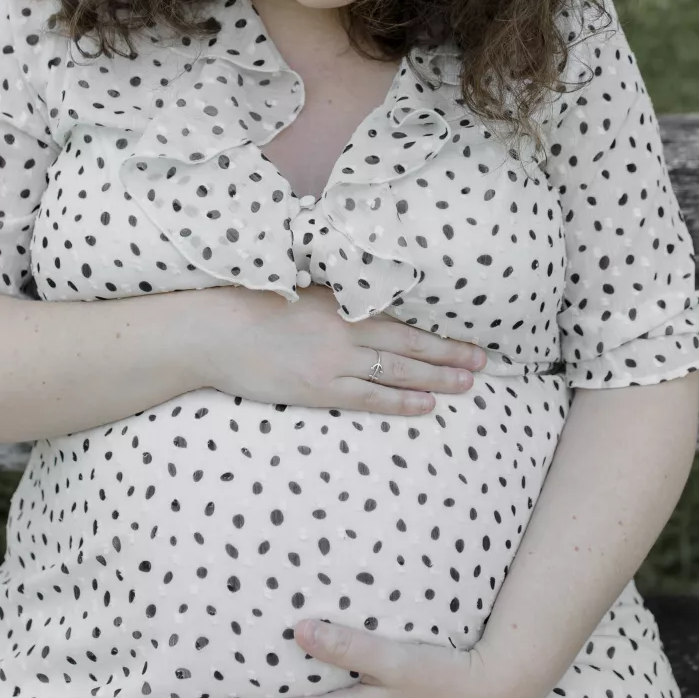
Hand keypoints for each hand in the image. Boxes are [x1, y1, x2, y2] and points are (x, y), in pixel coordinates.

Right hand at [203, 282, 486, 416]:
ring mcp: (335, 363)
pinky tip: (425, 404)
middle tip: (483, 364)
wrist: (216, 332)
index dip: (438, 333)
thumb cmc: (253, 306)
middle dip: (450, 356)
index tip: (466, 338)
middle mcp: (347, 332)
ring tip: (466, 385)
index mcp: (343, 305)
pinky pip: (370, 397)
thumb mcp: (303, 293)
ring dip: (436, 379)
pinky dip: (401, 401)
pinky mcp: (319, 389)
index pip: (403, 321)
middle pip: (411, 346)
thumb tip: (368, 308)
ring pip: (398, 372)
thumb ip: (337, 302)